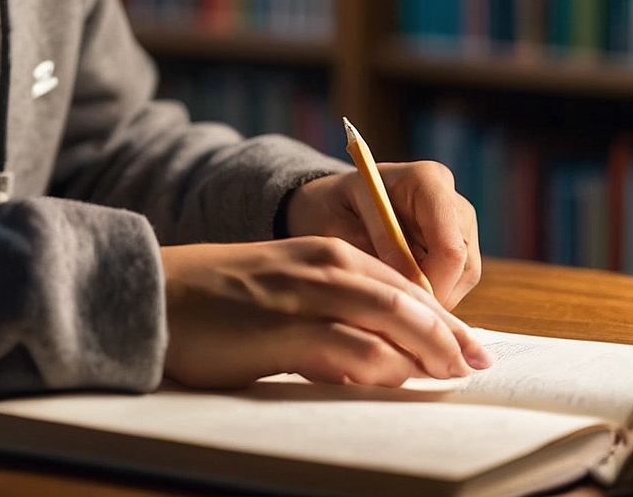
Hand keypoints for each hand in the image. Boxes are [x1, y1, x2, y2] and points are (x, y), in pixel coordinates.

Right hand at [160, 237, 491, 389]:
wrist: (155, 293)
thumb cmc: (215, 299)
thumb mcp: (280, 289)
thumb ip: (326, 307)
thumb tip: (377, 350)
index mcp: (320, 251)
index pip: (398, 281)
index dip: (439, 314)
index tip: (466, 343)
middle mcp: (319, 265)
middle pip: (404, 297)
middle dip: (447, 332)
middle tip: (477, 363)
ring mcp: (302, 295)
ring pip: (387, 315)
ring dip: (427, 347)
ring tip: (451, 374)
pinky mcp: (282, 330)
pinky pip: (348, 345)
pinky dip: (382, 363)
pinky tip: (399, 380)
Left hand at [285, 162, 481, 307]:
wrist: (332, 204)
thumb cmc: (330, 209)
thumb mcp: (336, 223)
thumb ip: (373, 248)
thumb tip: (410, 282)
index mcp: (426, 180)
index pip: (449, 247)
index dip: (431, 284)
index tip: (398, 303)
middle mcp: (452, 199)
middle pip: (463, 265)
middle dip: (430, 293)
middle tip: (390, 307)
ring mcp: (460, 224)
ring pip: (463, 279)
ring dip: (429, 295)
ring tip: (388, 291)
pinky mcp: (460, 245)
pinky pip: (457, 283)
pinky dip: (430, 292)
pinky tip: (398, 288)